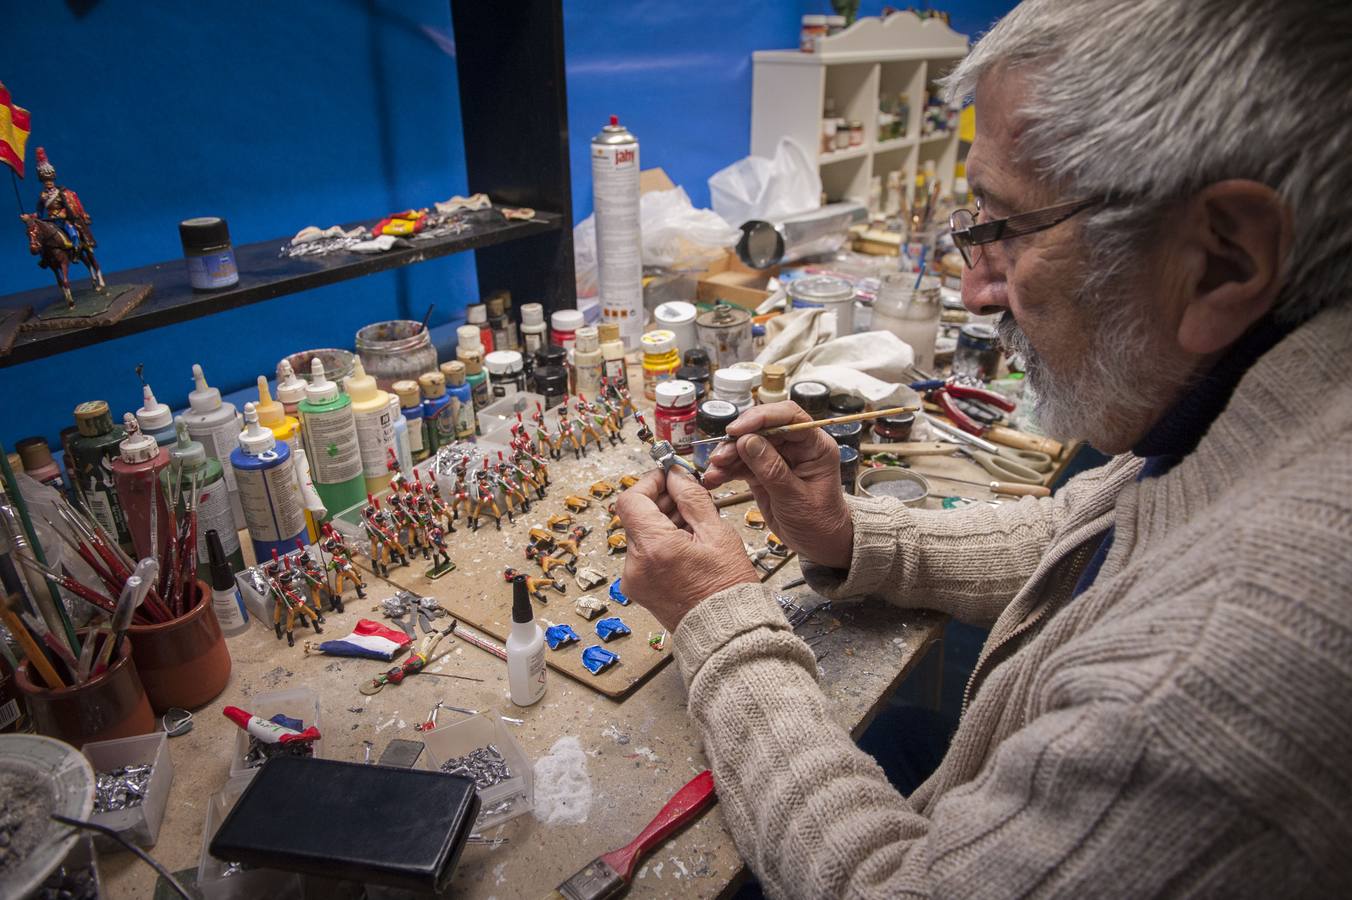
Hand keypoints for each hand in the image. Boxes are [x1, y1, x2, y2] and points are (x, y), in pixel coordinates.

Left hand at [616, 468, 758, 630]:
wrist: (727, 633)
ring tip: (693, 528)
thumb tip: (677, 476)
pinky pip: (643, 554)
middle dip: (660, 502)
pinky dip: (660, 543)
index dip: (649, 482)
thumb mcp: (717, 534)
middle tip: (687, 499)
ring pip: (640, 535)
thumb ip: (692, 498)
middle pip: (635, 516)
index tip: (667, 477)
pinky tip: (685, 546)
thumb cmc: (727, 591)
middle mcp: (636, 565)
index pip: (631, 499)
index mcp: (654, 548)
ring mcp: (634, 579)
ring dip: (661, 523)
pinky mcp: (639, 588)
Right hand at [702, 401, 852, 568]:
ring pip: (747, 445)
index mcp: (815, 446)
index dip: (761, 418)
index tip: (737, 430)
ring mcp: (778, 457)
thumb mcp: (795, 498)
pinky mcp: (762, 470)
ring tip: (713, 471)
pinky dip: (726, 470)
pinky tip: (714, 478)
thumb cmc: (818, 522)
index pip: (789, 416)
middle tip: (719, 457)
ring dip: (727, 456)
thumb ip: (771, 469)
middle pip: (762, 429)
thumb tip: (747, 441)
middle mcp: (796, 446)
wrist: (817, 544)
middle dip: (737, 440)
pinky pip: (741, 463)